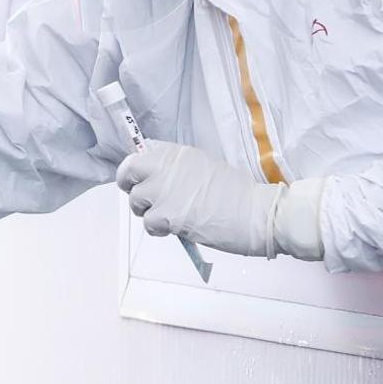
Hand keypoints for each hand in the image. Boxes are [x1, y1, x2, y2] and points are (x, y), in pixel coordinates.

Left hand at [117, 141, 281, 256]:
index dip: (136, 171)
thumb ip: (177, 168)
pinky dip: (158, 230)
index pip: (138, 155)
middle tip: (145, 201)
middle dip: (131, 188)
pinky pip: (148, 224)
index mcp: (176, 153)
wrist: (255, 213)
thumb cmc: (237, 194)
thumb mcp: (203, 166)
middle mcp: (165, 167)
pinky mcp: (166, 215)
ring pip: (136, 202)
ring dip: (148, 213)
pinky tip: (175, 228)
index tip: (141, 180)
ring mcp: (163, 190)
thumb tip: (156, 175)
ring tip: (169, 216)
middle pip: (127, 173)